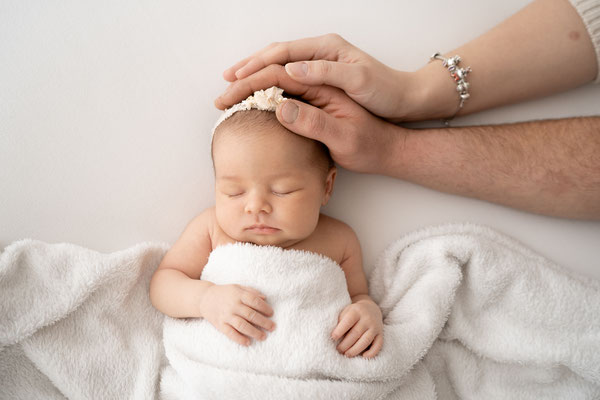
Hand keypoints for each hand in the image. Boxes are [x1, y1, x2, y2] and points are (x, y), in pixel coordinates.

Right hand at [199, 283, 275, 345]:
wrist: (205, 298)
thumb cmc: (225, 292)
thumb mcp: (238, 287)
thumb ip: (251, 291)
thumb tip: (265, 298)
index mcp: (238, 295)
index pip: (254, 301)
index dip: (264, 308)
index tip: (271, 314)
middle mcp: (232, 305)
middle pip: (250, 315)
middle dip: (263, 322)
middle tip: (272, 327)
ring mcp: (226, 316)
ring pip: (242, 325)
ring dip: (254, 332)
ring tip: (263, 337)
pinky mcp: (220, 324)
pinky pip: (230, 333)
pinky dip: (239, 339)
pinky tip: (248, 342)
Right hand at [216, 33, 419, 120]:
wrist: (405, 101)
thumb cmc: (384, 93)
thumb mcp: (357, 85)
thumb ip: (323, 79)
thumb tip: (287, 75)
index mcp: (326, 50)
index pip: (281, 56)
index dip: (255, 70)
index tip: (234, 84)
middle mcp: (320, 53)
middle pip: (274, 57)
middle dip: (247, 71)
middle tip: (224, 87)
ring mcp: (320, 65)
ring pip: (278, 66)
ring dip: (255, 76)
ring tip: (233, 87)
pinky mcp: (322, 78)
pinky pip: (287, 77)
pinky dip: (269, 84)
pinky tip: (260, 95)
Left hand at [331, 297, 382, 358]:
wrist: (371, 309)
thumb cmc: (353, 313)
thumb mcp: (346, 312)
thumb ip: (340, 321)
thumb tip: (333, 337)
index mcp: (356, 311)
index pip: (348, 321)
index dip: (340, 330)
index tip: (333, 338)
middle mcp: (367, 319)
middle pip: (356, 333)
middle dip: (345, 344)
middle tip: (338, 350)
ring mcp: (375, 327)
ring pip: (366, 341)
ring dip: (355, 350)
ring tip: (346, 354)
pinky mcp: (381, 334)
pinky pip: (378, 345)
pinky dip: (372, 352)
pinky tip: (364, 356)